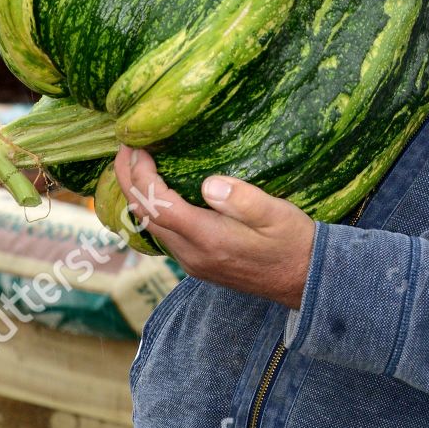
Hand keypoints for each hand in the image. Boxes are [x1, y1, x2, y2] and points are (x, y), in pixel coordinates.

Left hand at [113, 145, 315, 309]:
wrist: (305, 280)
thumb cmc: (293, 242)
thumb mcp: (277, 214)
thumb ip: (243, 200)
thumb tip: (208, 183)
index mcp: (208, 238)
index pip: (159, 204)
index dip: (140, 175)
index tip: (135, 147)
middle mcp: (193, 254)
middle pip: (146, 216)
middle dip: (129, 181)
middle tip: (123, 149)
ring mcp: (193, 262)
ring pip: (150, 227)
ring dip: (137, 196)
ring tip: (132, 166)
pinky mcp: (199, 264)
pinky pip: (163, 234)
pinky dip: (151, 210)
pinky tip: (156, 193)